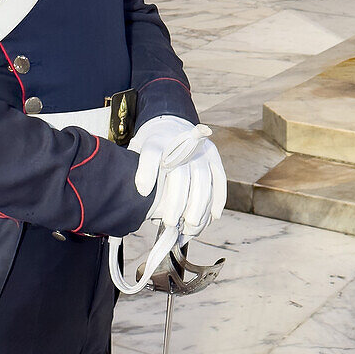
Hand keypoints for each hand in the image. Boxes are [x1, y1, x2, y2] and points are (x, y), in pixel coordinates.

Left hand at [129, 115, 225, 240]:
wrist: (170, 126)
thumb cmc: (151, 149)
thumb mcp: (137, 154)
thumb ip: (136, 172)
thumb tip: (136, 202)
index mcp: (155, 141)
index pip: (151, 154)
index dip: (147, 172)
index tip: (143, 191)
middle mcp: (179, 143)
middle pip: (181, 174)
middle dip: (176, 202)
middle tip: (170, 222)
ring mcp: (199, 149)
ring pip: (203, 180)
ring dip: (199, 208)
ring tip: (190, 227)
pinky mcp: (213, 156)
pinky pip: (219, 179)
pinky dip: (218, 200)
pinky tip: (212, 217)